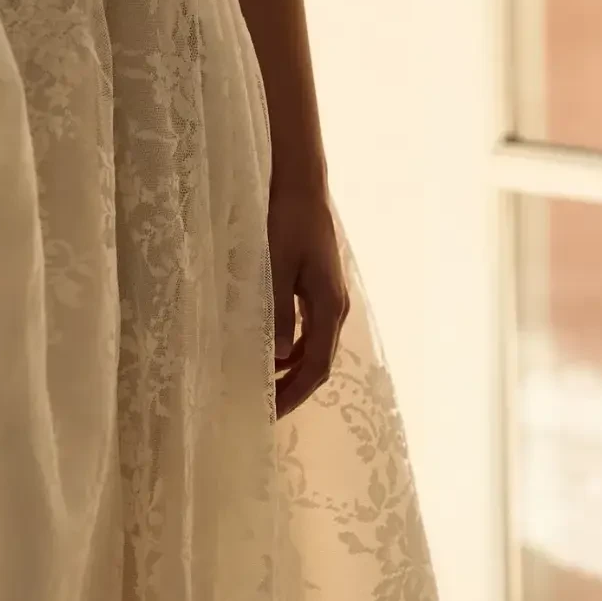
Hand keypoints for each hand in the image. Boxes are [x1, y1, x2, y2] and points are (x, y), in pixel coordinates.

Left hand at [269, 185, 348, 417]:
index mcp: (329, 307)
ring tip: (266, 388)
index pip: (315, 366)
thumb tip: (276, 358)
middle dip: (294, 389)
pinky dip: (292, 349)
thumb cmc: (287, 223)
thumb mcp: (276, 268)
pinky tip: (271, 354)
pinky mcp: (320, 289)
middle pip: (319, 362)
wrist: (302, 187)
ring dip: (293, 372)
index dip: (294, 393)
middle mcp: (336, 308)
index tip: (270, 413)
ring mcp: (330, 298)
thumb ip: (278, 312)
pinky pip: (310, 331)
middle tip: (265, 411)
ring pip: (315, 348)